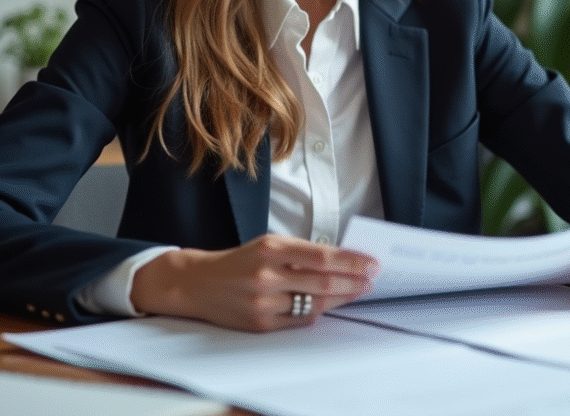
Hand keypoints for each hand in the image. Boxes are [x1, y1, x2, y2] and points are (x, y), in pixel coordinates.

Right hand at [130, 234, 377, 331]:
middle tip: (371, 279)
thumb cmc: (239, 262)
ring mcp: (263, 302)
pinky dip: (317, 312)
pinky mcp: (261, 324)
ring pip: (314, 303)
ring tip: (357, 291)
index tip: (371, 263)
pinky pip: (299, 320)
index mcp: (270, 248)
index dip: (351, 261)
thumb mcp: (267, 246)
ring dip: (341, 298)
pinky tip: (329, 304)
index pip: (322, 256)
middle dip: (353, 282)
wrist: (198, 284)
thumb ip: (301, 253)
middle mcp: (267, 275)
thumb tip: (342, 260)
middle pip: (323, 281)